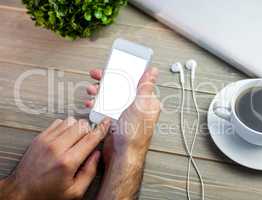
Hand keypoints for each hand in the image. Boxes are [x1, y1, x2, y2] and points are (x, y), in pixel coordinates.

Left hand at [0, 117, 110, 199]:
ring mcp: (47, 141)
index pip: (91, 138)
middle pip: (82, 125)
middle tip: (90, 138)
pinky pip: (58, 122)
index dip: (102, 129)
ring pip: (70, 121)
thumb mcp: (75, 192)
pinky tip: (66, 136)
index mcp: (68, 162)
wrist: (22, 191)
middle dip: (90, 130)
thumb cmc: (46, 193)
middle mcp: (56, 148)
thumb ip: (90, 172)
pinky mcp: (40, 137)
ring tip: (77, 138)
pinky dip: (66, 126)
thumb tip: (96, 155)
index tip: (106, 123)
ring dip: (77, 127)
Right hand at [86, 67, 159, 198]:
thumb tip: (153, 72)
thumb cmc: (135, 134)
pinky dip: (96, 103)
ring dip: (99, 91)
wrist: (122, 155)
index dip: (124, 71)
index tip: (114, 66)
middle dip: (107, 80)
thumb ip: (146, 87)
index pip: (135, 80)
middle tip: (96, 75)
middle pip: (120, 86)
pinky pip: (105, 107)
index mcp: (146, 101)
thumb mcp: (141, 105)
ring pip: (110, 95)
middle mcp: (136, 106)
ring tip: (91, 90)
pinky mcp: (115, 119)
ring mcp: (124, 112)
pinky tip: (91, 103)